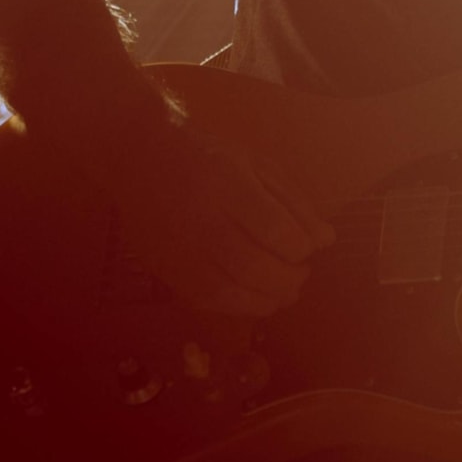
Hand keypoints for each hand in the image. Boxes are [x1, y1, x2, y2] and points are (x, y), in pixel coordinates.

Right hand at [102, 110, 332, 317]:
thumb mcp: (255, 163)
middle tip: (301, 273)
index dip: (299, 248)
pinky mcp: (163, 267)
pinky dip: (238, 306)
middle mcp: (199, 219)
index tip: (308, 248)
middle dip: (288, 279)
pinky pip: (204, 300)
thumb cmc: (206, 155)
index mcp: (225, 183)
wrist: (137, 156)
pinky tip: (255, 297)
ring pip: (227, 291)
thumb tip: (325, 240)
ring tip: (285, 291)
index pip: (273, 229)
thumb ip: (293, 201)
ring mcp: (177, 247)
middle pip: (251, 266)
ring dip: (267, 300)